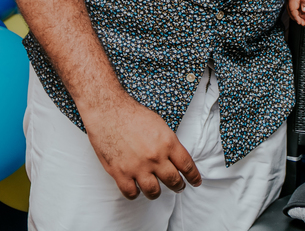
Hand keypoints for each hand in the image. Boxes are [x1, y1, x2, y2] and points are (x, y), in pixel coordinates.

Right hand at [83, 93, 202, 198]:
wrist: (108, 111)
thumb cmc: (132, 115)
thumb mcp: (159, 125)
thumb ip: (168, 143)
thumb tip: (175, 158)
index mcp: (168, 143)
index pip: (187, 166)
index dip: (193, 177)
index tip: (195, 182)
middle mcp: (155, 157)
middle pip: (173, 181)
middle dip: (178, 186)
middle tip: (179, 187)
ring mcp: (137, 167)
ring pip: (153, 191)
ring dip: (156, 192)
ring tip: (156, 190)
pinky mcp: (120, 173)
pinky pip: (131, 193)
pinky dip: (135, 193)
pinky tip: (136, 188)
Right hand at [287, 0, 304, 26]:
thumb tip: (304, 11)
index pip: (293, 12)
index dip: (297, 19)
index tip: (302, 23)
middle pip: (292, 12)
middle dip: (297, 18)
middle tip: (304, 22)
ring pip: (293, 9)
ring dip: (299, 14)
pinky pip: (295, 5)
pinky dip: (299, 9)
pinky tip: (304, 11)